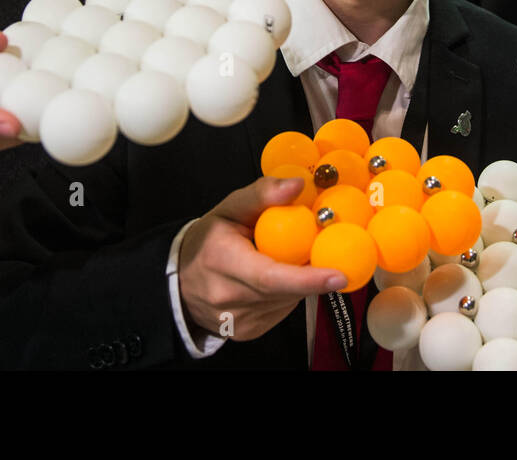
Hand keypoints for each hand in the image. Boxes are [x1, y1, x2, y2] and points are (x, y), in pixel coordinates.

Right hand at [178, 176, 345, 340]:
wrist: (179, 283)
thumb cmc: (208, 241)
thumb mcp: (229, 209)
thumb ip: (263, 193)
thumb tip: (298, 184)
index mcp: (222, 262)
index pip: (270, 277)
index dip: (306, 278)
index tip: (337, 275)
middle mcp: (229, 298)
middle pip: (286, 290)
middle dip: (309, 272)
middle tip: (319, 251)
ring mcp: (239, 321)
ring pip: (288, 301)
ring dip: (297, 280)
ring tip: (280, 261)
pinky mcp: (249, 332)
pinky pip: (282, 310)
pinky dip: (287, 294)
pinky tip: (273, 279)